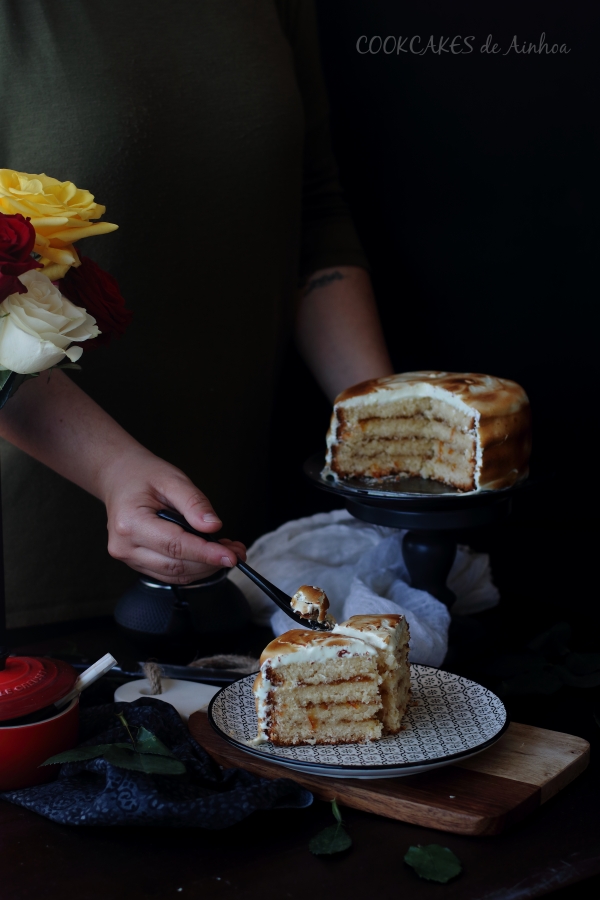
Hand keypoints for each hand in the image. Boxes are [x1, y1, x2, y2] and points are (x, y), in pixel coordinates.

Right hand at [99, 448, 246, 583]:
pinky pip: (169, 573)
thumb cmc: (142, 476)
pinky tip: (208, 555)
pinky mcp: (137, 563)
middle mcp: (125, 545)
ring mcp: (129, 557)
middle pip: (176, 565)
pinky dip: (193, 568)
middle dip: (211, 562)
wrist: (119, 477)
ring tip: (227, 552)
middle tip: (236, 552)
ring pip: (175, 575)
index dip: (206, 553)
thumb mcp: (172, 479)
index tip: (230, 556)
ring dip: (205, 568)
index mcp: (130, 523)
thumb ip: (194, 503)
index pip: (175, 545)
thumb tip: (212, 526)